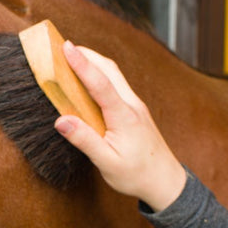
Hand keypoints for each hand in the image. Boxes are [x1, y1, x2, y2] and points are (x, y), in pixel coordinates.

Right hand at [55, 41, 186, 211]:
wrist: (166, 182)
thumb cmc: (136, 175)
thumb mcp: (108, 163)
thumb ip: (85, 140)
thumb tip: (61, 121)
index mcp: (124, 117)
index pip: (100, 83)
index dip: (82, 64)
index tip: (66, 47)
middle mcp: (132, 105)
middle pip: (110, 69)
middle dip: (87, 54)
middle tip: (63, 45)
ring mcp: (136, 106)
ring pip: (114, 75)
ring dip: (94, 62)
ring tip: (72, 56)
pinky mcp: (135, 111)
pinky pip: (117, 86)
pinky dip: (101, 75)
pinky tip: (89, 79)